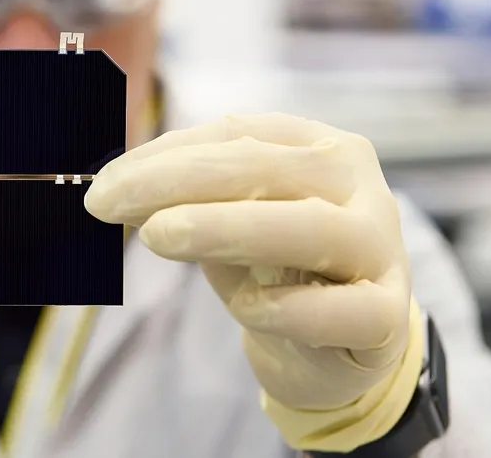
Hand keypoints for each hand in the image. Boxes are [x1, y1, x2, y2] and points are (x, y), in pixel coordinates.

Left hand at [85, 113, 410, 410]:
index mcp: (318, 146)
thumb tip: (112, 190)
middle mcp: (358, 185)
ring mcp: (381, 248)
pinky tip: (247, 307)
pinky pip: (342, 309)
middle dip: (176, 182)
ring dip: (226, 226)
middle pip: (265, 169)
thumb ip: (187, 201)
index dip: (164, 154)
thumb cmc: (277, 274)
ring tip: (158, 235)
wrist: (335, 355)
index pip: (236, 135)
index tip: (102, 185)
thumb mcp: (226, 225)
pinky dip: (290, 307)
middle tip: (109, 203)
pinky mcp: (388, 316)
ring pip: (308, 227)